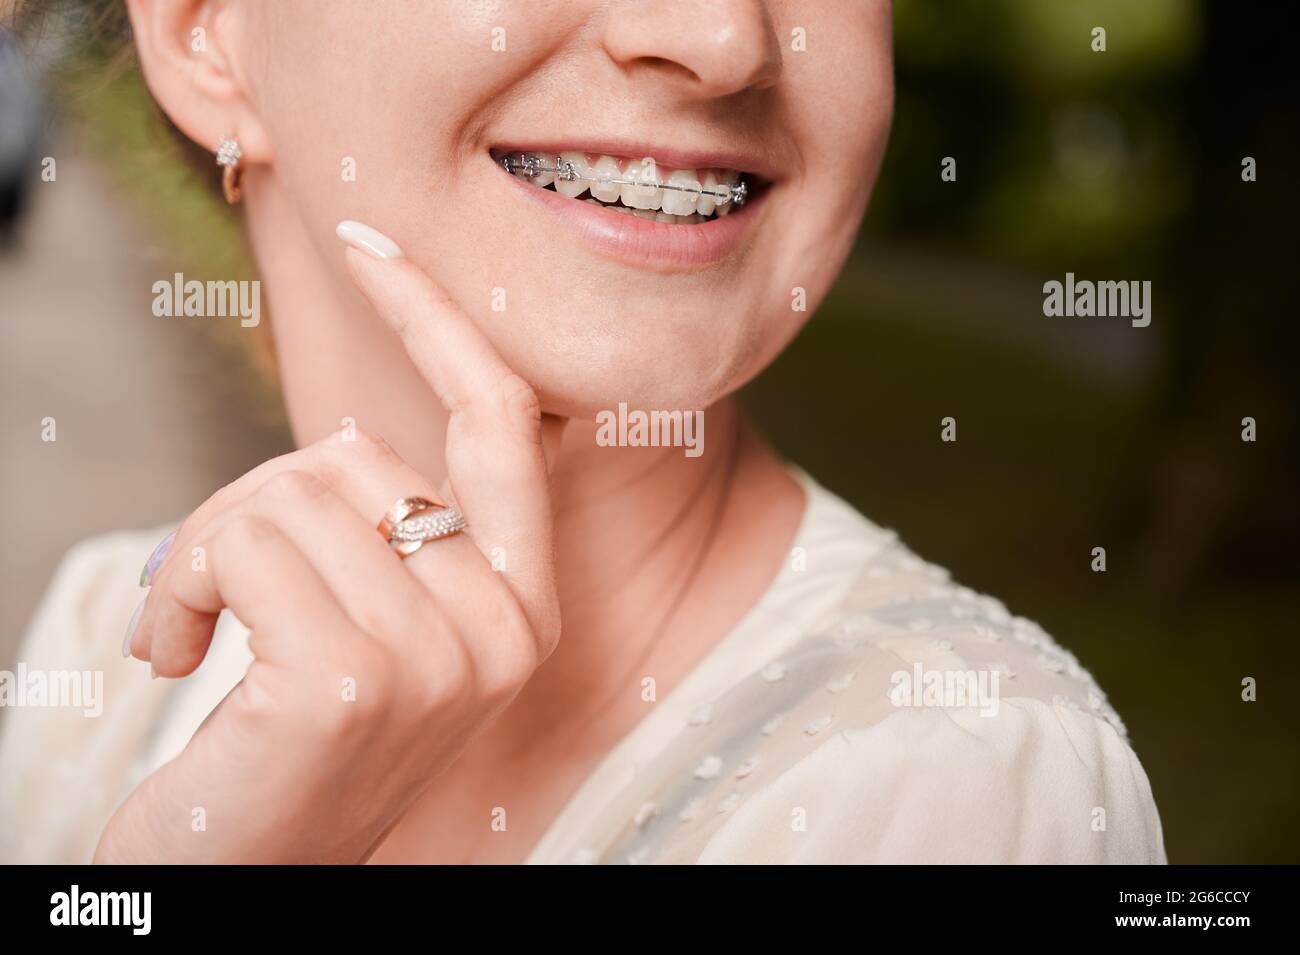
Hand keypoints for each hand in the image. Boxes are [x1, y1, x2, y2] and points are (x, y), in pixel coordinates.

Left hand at [97, 224, 564, 862]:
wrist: (258, 876)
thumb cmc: (302, 744)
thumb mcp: (381, 630)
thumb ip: (397, 533)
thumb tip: (349, 437)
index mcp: (523, 606)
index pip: (500, 423)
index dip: (437, 320)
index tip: (368, 237)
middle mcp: (504, 630)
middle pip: (352, 456)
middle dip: (253, 501)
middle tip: (216, 590)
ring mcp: (438, 658)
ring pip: (285, 496)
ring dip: (204, 554)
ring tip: (196, 636)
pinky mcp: (349, 681)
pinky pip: (240, 548)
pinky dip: (177, 588)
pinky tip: (175, 658)